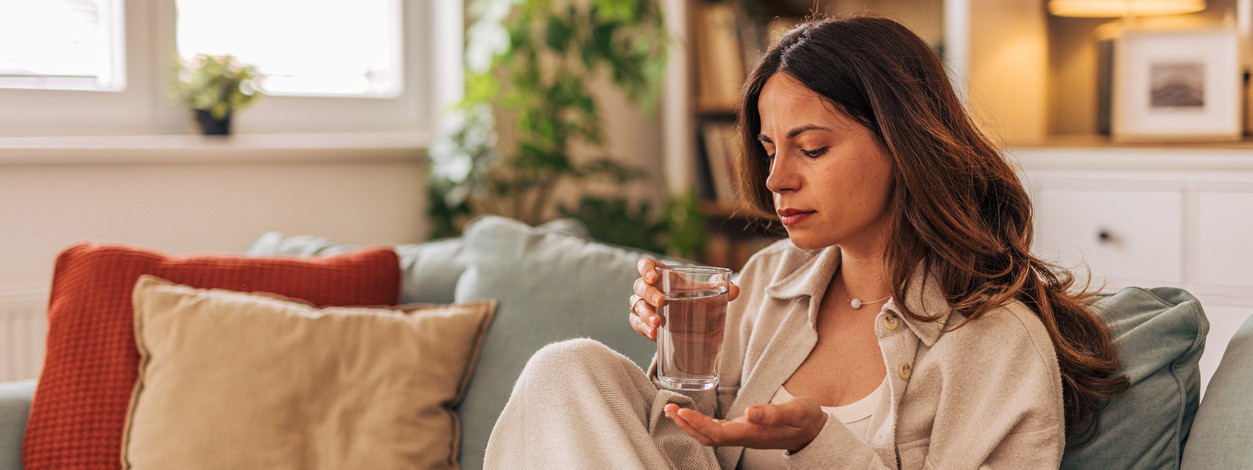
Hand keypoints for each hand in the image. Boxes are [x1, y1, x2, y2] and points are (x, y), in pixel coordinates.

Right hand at [629, 258, 739, 340]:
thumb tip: (735, 289)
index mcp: (662, 275)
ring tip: (657, 324)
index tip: (653, 277)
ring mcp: (643, 305)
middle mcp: (649, 288)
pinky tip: (653, 334)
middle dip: (648, 293)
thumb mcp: (705, 294)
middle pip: (640, 286)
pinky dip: (643, 328)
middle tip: (661, 301)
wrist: (688, 322)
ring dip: (645, 314)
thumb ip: (720, 290)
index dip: (646, 268)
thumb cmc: (694, 299)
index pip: (646, 265)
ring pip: (636, 306)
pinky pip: (635, 322)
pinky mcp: (642, 322)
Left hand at [663, 397, 826, 453]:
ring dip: (690, 425)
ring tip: (672, 411)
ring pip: (711, 435)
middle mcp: (745, 436)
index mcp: (754, 433)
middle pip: (709, 437)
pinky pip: (717, 430)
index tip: (682, 412)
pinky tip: (692, 415)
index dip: (698, 424)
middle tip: (668, 409)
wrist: (816, 430)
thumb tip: (750, 412)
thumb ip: (774, 413)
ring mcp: (744, 435)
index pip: (719, 433)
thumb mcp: (796, 411)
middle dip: (686, 425)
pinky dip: (701, 423)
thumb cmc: (806, 419)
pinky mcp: (745, 430)